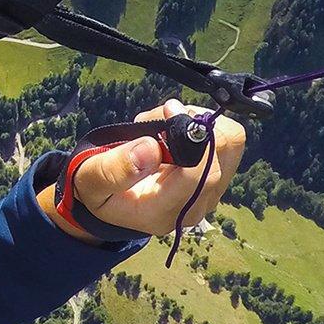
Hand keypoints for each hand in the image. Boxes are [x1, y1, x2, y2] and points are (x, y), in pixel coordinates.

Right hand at [44, 99, 245, 240]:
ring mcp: (208, 194)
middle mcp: (193, 207)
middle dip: (194, 124)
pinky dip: (205, 127)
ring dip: (202, 123)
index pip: (198, 175)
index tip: (167, 111)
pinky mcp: (214, 179)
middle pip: (224, 154)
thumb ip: (115, 169)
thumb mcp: (91, 180)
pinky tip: (178, 130)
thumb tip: (152, 147)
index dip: (189, 138)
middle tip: (164, 114)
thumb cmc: (98, 187)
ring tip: (168, 123)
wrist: (110, 200)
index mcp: (162, 211)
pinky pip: (227, 143)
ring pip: (231, 143)